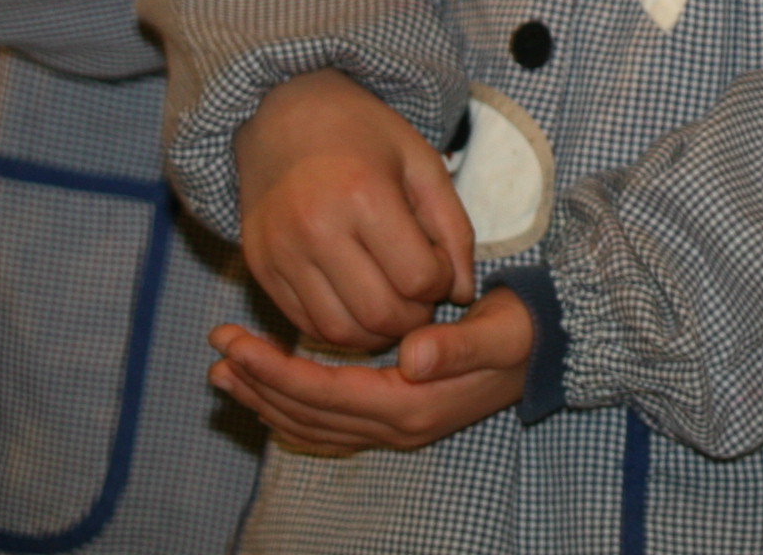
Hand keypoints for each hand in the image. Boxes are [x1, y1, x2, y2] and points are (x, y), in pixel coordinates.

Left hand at [207, 287, 531, 453]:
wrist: (545, 350)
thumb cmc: (520, 332)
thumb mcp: (498, 332)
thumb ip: (456, 346)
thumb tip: (412, 355)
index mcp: (411, 406)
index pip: (325, 393)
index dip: (275, 371)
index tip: (236, 344)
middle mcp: (395, 427)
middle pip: (307, 414)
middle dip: (257, 383)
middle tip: (216, 349)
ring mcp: (393, 429)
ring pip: (311, 425)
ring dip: (265, 401)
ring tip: (226, 373)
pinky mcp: (393, 419)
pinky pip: (327, 427)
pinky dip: (290, 411)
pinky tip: (269, 393)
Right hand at [236, 69, 474, 351]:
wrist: (283, 114)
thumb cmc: (363, 135)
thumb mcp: (422, 164)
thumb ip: (453, 228)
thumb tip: (463, 294)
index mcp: (364, 194)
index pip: (417, 278)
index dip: (441, 283)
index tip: (438, 265)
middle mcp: (315, 229)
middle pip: (379, 314)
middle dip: (414, 318)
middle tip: (420, 298)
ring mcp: (281, 252)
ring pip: (339, 332)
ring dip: (377, 333)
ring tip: (392, 305)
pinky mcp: (260, 268)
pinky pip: (305, 324)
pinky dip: (340, 329)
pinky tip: (357, 305)